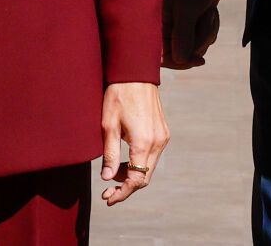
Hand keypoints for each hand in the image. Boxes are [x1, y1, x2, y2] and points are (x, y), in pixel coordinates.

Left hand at [99, 82, 166, 205]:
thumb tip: (107, 178)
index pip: (137, 179)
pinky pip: (152, 156)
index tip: (108, 198)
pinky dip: (139, 164)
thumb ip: (109, 154)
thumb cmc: (118, 95)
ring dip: (132, 175)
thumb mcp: (108, 125)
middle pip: (145, 177)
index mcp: (144, 142)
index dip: (122, 192)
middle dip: (126, 187)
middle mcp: (158, 142)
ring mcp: (163, 137)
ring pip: (149, 167)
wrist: (135, 73)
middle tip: (107, 192)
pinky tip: (124, 162)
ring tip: (112, 176)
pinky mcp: (163, 132)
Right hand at [162, 0, 228, 69]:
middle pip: (184, 53)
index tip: (198, 60)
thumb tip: (179, 60)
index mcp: (158, 22)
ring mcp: (182, 23)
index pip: (162, 56)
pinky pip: (204, 36)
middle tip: (204, 18)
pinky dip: (211, 26)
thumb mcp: (187, 8)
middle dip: (199, 40)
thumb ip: (182, 36)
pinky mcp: (194, 19)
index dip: (179, 62)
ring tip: (207, 11)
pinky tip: (211, 10)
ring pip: (197, 45)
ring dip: (207, 31)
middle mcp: (167, 25)